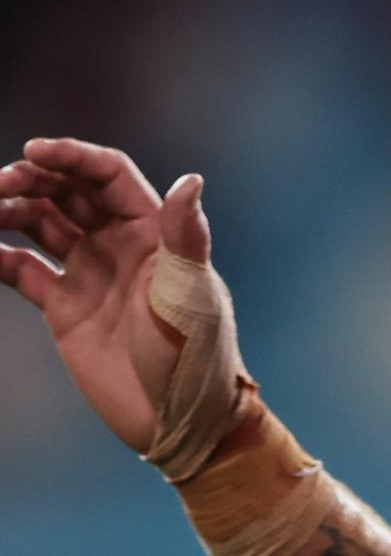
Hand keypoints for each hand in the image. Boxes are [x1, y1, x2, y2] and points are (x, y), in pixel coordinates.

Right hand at [0, 138, 212, 452]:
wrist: (177, 416)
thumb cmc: (195, 352)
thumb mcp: (189, 293)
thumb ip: (184, 237)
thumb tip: (191, 179)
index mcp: (155, 231)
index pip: (109, 175)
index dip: (73, 156)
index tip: (33, 150)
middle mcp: (121, 244)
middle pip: (70, 192)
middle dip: (34, 178)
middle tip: (1, 183)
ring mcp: (91, 273)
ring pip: (42, 224)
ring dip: (11, 209)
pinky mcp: (65, 308)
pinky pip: (22, 270)